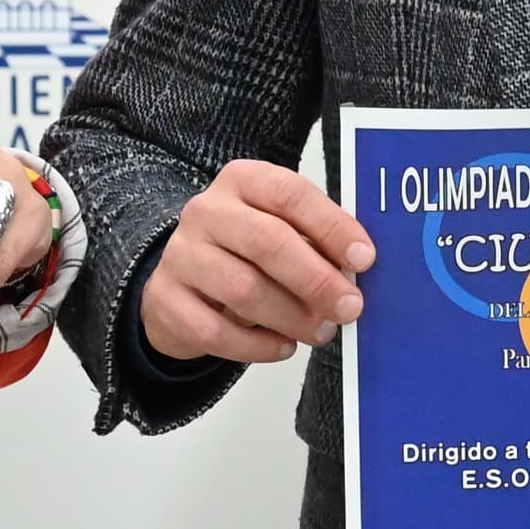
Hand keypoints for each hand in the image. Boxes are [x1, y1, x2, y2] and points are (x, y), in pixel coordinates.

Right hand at [143, 158, 375, 365]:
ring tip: (321, 331)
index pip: (290, 193)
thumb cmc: (246, 252)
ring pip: (242, 288)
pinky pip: (215, 330)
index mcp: (243, 181)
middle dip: (316, 279)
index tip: (364, 259)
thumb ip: (317, 242)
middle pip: (266, 241)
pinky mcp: (165, 299)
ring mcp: (181, 254)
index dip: (331, 227)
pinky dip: (257, 345)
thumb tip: (356, 271)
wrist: (184, 281)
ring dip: (291, 316)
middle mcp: (207, 211)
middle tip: (349, 307)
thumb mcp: (281, 229)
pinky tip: (283, 347)